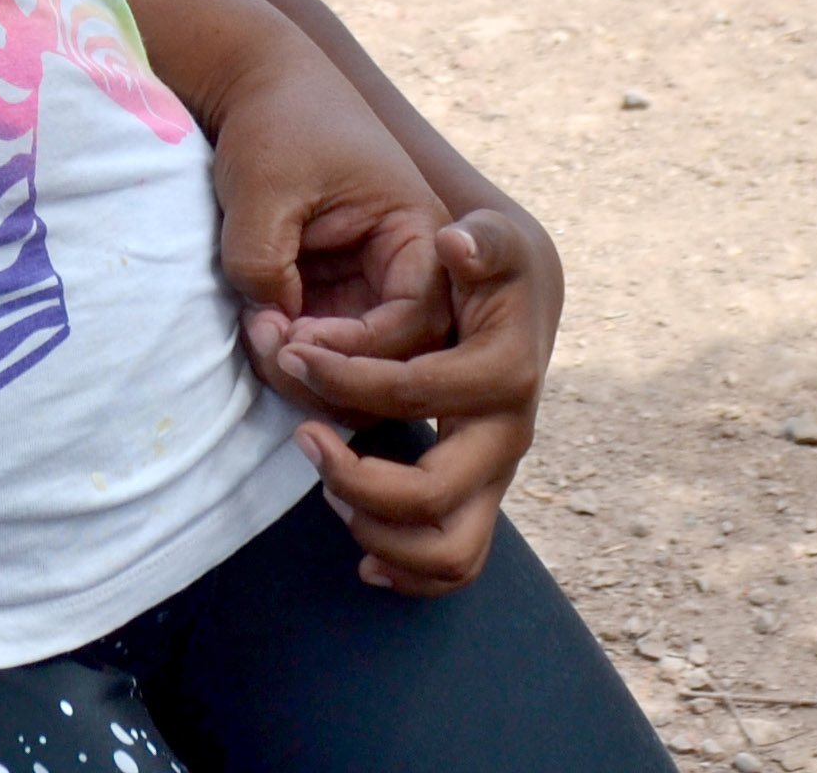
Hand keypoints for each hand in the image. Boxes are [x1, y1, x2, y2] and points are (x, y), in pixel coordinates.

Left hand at [207, 40, 449, 399]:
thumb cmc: (277, 124)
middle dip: (333, 372)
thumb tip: (271, 329)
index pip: (414, 323)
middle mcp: (408, 273)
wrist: (257, 88)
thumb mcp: (265, 188)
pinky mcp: (332, 298)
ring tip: (254, 330)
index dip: (356, 350)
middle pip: (396, 361)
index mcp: (421, 236)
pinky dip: (289, 354)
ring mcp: (369, 290)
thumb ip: (263, 262)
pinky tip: (253, 326)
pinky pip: (324, 350)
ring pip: (358, 368)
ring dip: (307, 371)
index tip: (293, 340)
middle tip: (267, 342)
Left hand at [266, 207, 558, 595]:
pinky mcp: (480, 498)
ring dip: (378, 534)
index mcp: (505, 374)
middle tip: (302, 436)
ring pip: (450, 550)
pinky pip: (454, 564)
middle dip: (357, 475)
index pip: (414, 392)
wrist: (521, 305)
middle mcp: (507, 437)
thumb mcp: (492, 242)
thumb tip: (456, 241)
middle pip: (434, 492)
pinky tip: (362, 562)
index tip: (295, 356)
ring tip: (327, 489)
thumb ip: (482, 241)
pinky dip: (409, 576)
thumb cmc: (491, 269)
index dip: (347, 380)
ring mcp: (495, 476)